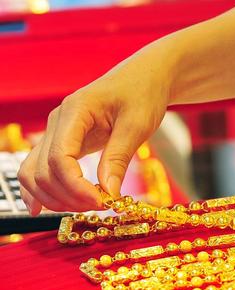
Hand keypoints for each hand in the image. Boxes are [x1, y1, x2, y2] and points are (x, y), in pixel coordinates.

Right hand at [18, 44, 172, 213]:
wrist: (145, 78)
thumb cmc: (143, 94)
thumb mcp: (137, 125)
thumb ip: (118, 158)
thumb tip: (107, 193)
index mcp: (74, 112)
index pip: (59, 158)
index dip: (76, 187)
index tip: (102, 202)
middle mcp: (57, 122)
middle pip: (42, 171)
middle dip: (67, 197)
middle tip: (100, 207)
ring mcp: (56, 132)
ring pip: (33, 173)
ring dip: (55, 198)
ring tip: (87, 207)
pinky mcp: (62, 142)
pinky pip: (39, 168)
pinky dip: (40, 190)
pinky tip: (41, 210)